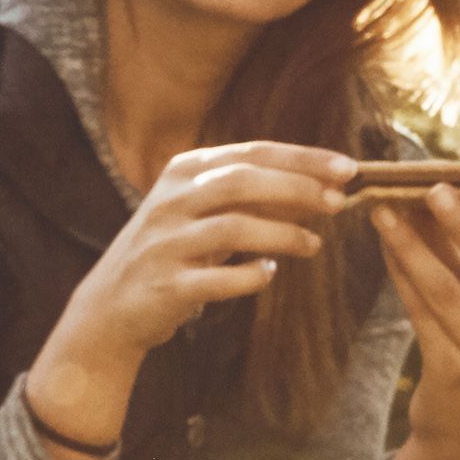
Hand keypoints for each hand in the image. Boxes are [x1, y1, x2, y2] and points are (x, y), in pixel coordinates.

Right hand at [21, 141, 356, 452]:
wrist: (111, 306)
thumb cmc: (170, 251)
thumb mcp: (200, 210)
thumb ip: (248, 195)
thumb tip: (318, 186)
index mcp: (182, 171)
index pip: (251, 153)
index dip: (303, 158)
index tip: (347, 168)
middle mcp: (171, 200)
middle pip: (243, 182)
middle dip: (298, 189)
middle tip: (339, 203)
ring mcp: (166, 243)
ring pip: (234, 228)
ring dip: (283, 235)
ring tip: (315, 246)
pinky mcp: (166, 285)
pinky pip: (220, 279)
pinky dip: (252, 276)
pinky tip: (269, 274)